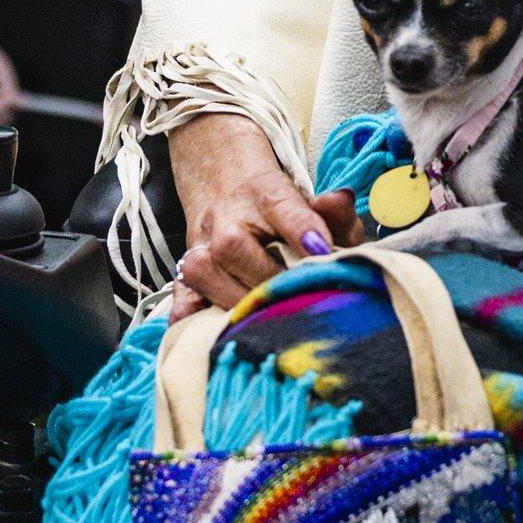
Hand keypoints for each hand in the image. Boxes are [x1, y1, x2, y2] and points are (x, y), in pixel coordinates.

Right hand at [165, 112, 363, 313]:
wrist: (225, 190)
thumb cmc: (279, 209)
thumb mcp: (312, 205)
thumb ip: (333, 212)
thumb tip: (341, 202)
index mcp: (265, 194)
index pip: (282, 207)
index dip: (302, 228)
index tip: (321, 248)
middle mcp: (225, 220)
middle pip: (235, 249)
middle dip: (271, 279)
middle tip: (301, 299)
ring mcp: (200, 248)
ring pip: (206, 275)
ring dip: (238, 301)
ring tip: (269, 317)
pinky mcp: (184, 276)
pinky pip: (181, 298)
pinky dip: (194, 316)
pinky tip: (214, 332)